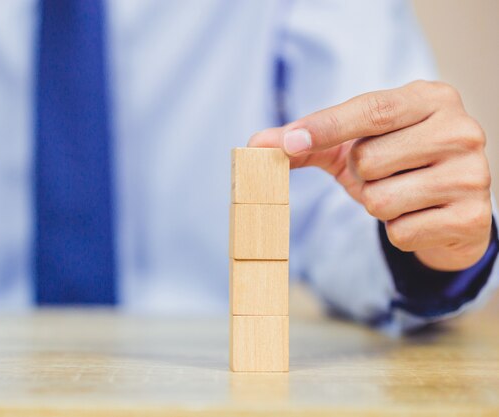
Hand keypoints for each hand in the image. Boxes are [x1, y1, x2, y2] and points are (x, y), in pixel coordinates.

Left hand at [249, 80, 492, 270]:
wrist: (446, 209)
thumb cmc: (395, 166)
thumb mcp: (353, 146)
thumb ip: (306, 142)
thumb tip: (255, 144)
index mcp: (431, 99)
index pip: (371, 109)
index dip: (326, 127)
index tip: (290, 141)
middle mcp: (460, 130)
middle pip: (368, 160)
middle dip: (362, 175)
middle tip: (384, 174)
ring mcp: (472, 174)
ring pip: (380, 200)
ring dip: (377, 205)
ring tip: (402, 195)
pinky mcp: (471, 218)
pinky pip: (400, 232)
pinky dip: (397, 231)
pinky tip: (418, 217)